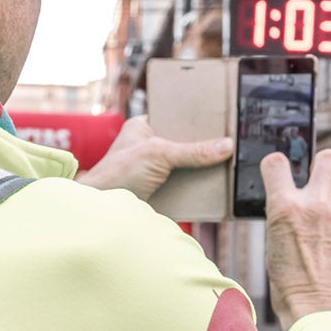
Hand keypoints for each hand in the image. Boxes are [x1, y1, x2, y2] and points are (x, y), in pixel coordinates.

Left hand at [76, 115, 230, 201]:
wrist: (102, 213)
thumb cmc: (118, 174)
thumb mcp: (159, 154)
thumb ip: (192, 151)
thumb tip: (226, 146)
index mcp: (142, 127)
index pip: (174, 117)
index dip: (195, 119)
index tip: (219, 119)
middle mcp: (147, 145)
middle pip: (183, 142)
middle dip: (203, 146)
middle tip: (228, 143)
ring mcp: (152, 168)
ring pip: (184, 164)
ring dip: (201, 168)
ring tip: (227, 164)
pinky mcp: (157, 189)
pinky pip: (182, 183)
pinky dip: (195, 185)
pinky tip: (212, 184)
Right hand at [262, 148, 330, 330]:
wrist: (320, 309)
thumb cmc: (291, 285)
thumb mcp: (273, 244)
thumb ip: (283, 215)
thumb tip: (289, 202)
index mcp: (285, 208)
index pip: (277, 163)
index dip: (277, 164)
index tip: (279, 170)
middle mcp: (315, 205)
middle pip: (328, 158)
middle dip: (321, 165)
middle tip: (316, 179)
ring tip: (330, 202)